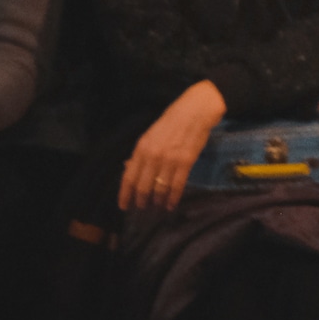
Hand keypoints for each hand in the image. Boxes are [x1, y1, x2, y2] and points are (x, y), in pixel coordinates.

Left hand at [119, 80, 224, 211]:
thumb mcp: (149, 136)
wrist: (194, 111)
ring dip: (158, 201)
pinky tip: (171, 204)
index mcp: (141, 149)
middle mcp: (153, 156)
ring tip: (158, 206)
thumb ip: (139, 154)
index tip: (123, 206)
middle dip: (142, 201)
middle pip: (143, 187)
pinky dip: (173, 198)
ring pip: (160, 188)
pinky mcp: (186, 162)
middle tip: (142, 208)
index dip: (125, 194)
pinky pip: (177, 185)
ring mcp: (169, 160)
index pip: (128, 177)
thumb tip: (127, 169)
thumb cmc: (170, 123)